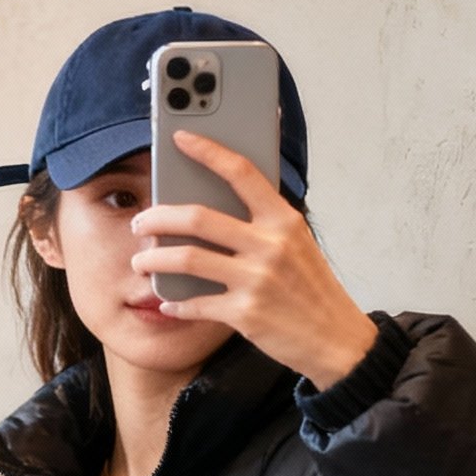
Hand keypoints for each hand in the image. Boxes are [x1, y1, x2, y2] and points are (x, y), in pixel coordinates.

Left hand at [130, 130, 376, 388]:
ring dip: (155, 260)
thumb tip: (215, 199)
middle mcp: (270, 245)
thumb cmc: (310, 287)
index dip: (207, 150)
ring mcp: (257, 280)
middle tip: (140, 223)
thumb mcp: (297, 243)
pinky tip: (167, 303)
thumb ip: (263, 221)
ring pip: (188, 259)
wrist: (335, 338)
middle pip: (198, 218)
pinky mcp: (246, 314)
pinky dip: (176, 304)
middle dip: (157, 218)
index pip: (240, 172)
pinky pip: (196, 304)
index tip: (179, 138)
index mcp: (283, 220)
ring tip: (141, 263)